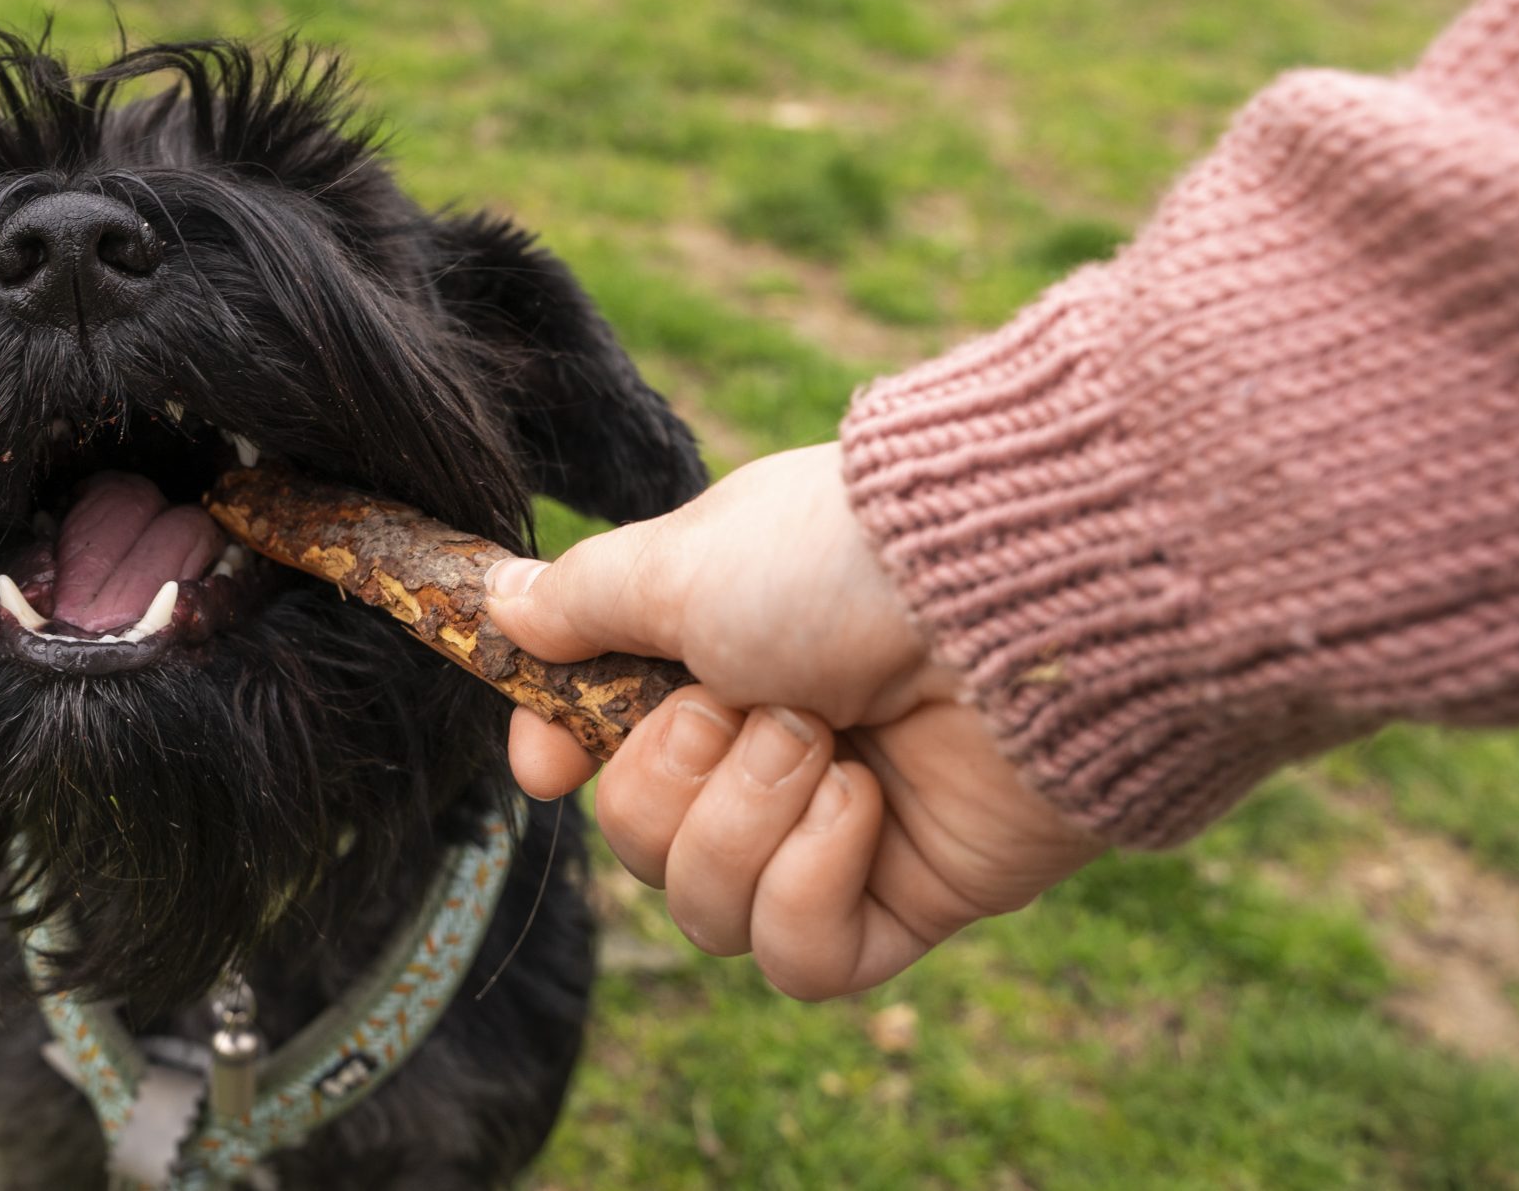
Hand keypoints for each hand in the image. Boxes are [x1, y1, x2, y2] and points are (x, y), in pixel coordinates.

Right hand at [485, 443, 1104, 998]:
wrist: (1014, 597)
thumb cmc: (841, 558)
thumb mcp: (682, 562)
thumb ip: (586, 599)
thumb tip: (505, 603)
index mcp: (720, 656)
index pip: (605, 748)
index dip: (563, 763)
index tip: (548, 764)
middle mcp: (776, 745)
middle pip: (644, 844)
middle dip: (677, 777)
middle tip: (752, 702)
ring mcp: (843, 829)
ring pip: (710, 912)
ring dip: (749, 820)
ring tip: (826, 743)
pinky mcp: (910, 898)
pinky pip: (802, 959)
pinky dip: (812, 884)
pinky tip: (865, 808)